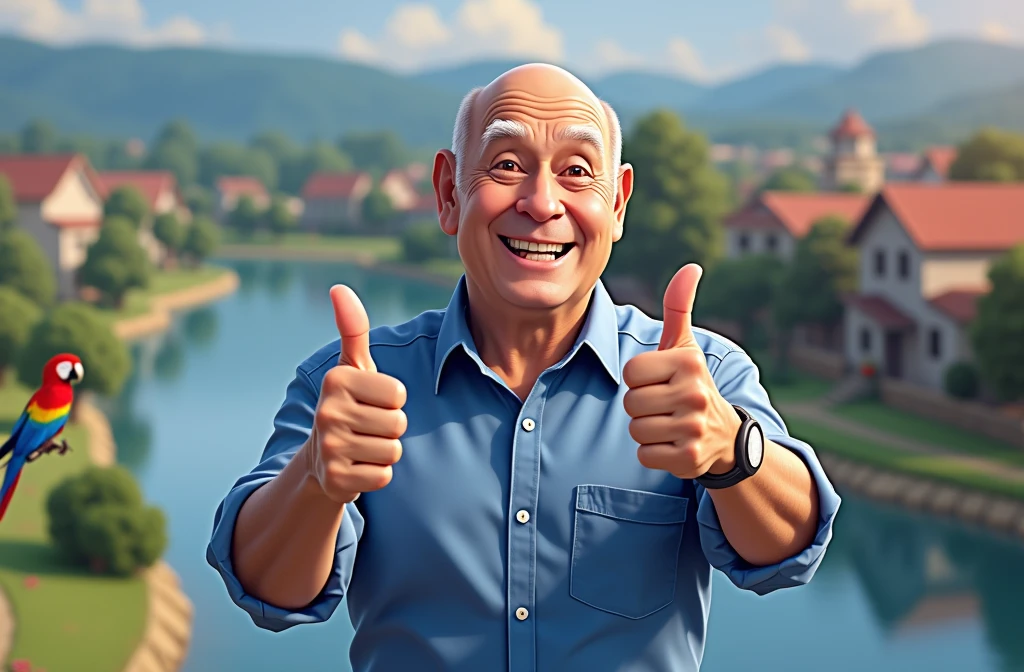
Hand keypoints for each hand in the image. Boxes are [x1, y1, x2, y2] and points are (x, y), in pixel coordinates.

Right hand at [306, 285, 407, 503]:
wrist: (319, 460)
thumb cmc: (349, 403)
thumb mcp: (353, 367)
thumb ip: (353, 329)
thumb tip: (340, 288)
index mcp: (336, 380)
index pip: (399, 394)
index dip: (392, 401)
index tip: (370, 403)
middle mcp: (327, 412)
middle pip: (398, 423)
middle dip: (390, 428)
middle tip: (366, 427)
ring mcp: (330, 448)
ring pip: (393, 450)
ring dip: (385, 451)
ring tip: (363, 445)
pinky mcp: (336, 480)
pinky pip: (384, 476)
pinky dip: (378, 474)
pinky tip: (358, 466)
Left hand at [622, 264, 741, 479]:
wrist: (725, 435)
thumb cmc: (691, 382)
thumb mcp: (684, 345)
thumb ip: (678, 306)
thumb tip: (690, 267)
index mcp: (688, 363)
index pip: (631, 373)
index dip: (639, 379)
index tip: (660, 382)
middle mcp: (695, 394)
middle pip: (630, 403)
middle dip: (641, 406)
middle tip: (665, 405)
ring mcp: (694, 428)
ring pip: (636, 430)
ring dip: (646, 430)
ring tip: (669, 423)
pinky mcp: (690, 459)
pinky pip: (644, 455)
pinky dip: (653, 453)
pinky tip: (673, 444)